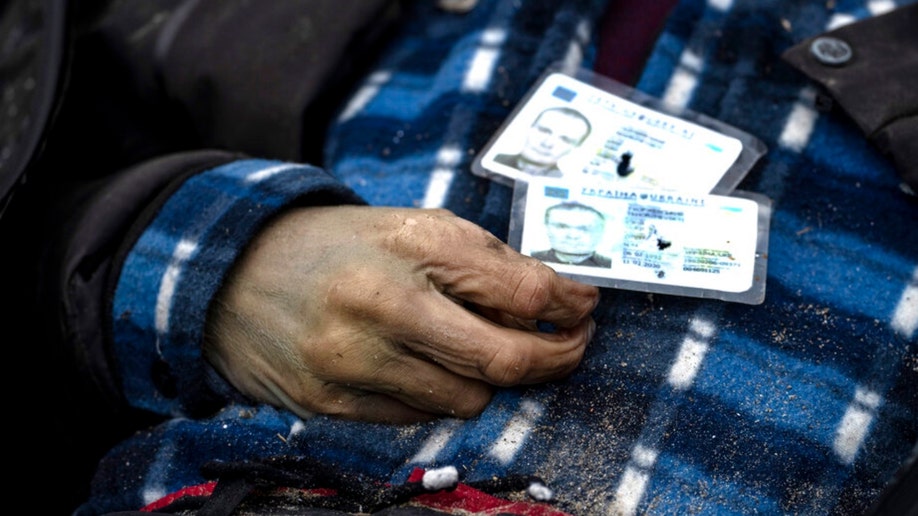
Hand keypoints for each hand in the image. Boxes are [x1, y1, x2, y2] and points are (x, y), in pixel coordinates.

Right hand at [205, 206, 599, 422]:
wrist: (235, 274)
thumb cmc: (337, 245)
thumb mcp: (411, 227)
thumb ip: (484, 261)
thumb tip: (557, 299)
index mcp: (407, 252)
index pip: (519, 291)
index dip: (567, 304)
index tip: (583, 307)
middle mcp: (380, 311)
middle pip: (503, 361)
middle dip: (552, 358)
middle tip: (570, 346)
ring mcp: (353, 365)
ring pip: (466, 400)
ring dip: (490, 379)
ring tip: (484, 351)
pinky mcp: (332, 404)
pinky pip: (419, 418)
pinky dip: (440, 395)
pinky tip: (428, 367)